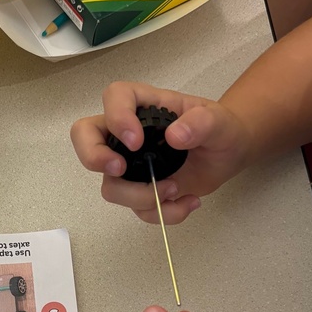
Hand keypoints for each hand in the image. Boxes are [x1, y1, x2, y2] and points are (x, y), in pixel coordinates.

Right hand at [70, 81, 250, 224]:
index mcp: (143, 105)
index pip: (114, 97)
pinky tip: (188, 202)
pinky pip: (137, 210)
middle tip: (118, 169)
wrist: (227, 155)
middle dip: (93, 156)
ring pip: (111, 186)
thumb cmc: (219, 129)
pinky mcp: (139, 190)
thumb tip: (175, 136)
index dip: (116, 117)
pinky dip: (163, 213)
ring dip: (141, 196)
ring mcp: (129, 165)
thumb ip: (201, 124)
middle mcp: (126, 133)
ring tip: (176, 190)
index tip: (136, 141)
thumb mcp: (219, 121)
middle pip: (85, 136)